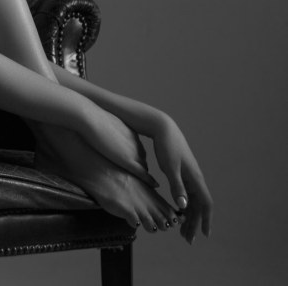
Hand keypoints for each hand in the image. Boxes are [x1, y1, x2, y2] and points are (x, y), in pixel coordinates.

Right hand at [82, 106, 158, 188]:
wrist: (92, 119)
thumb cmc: (93, 120)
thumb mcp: (104, 126)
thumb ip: (108, 132)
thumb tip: (101, 134)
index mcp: (131, 135)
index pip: (138, 149)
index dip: (135, 157)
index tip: (130, 162)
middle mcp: (136, 144)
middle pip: (142, 159)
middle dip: (140, 166)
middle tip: (138, 174)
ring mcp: (133, 152)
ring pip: (143, 167)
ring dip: (144, 174)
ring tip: (146, 182)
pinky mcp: (128, 161)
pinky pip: (143, 174)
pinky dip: (149, 180)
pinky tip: (155, 185)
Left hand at [152, 115, 212, 242]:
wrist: (163, 128)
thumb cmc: (166, 146)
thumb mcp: (170, 167)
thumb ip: (176, 186)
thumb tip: (184, 206)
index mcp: (195, 178)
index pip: (205, 204)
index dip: (205, 220)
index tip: (204, 235)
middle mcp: (195, 178)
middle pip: (199, 206)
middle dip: (195, 223)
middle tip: (187, 239)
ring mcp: (189, 175)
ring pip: (193, 200)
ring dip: (189, 216)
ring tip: (182, 229)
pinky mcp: (182, 172)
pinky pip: (187, 193)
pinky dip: (184, 205)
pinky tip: (177, 211)